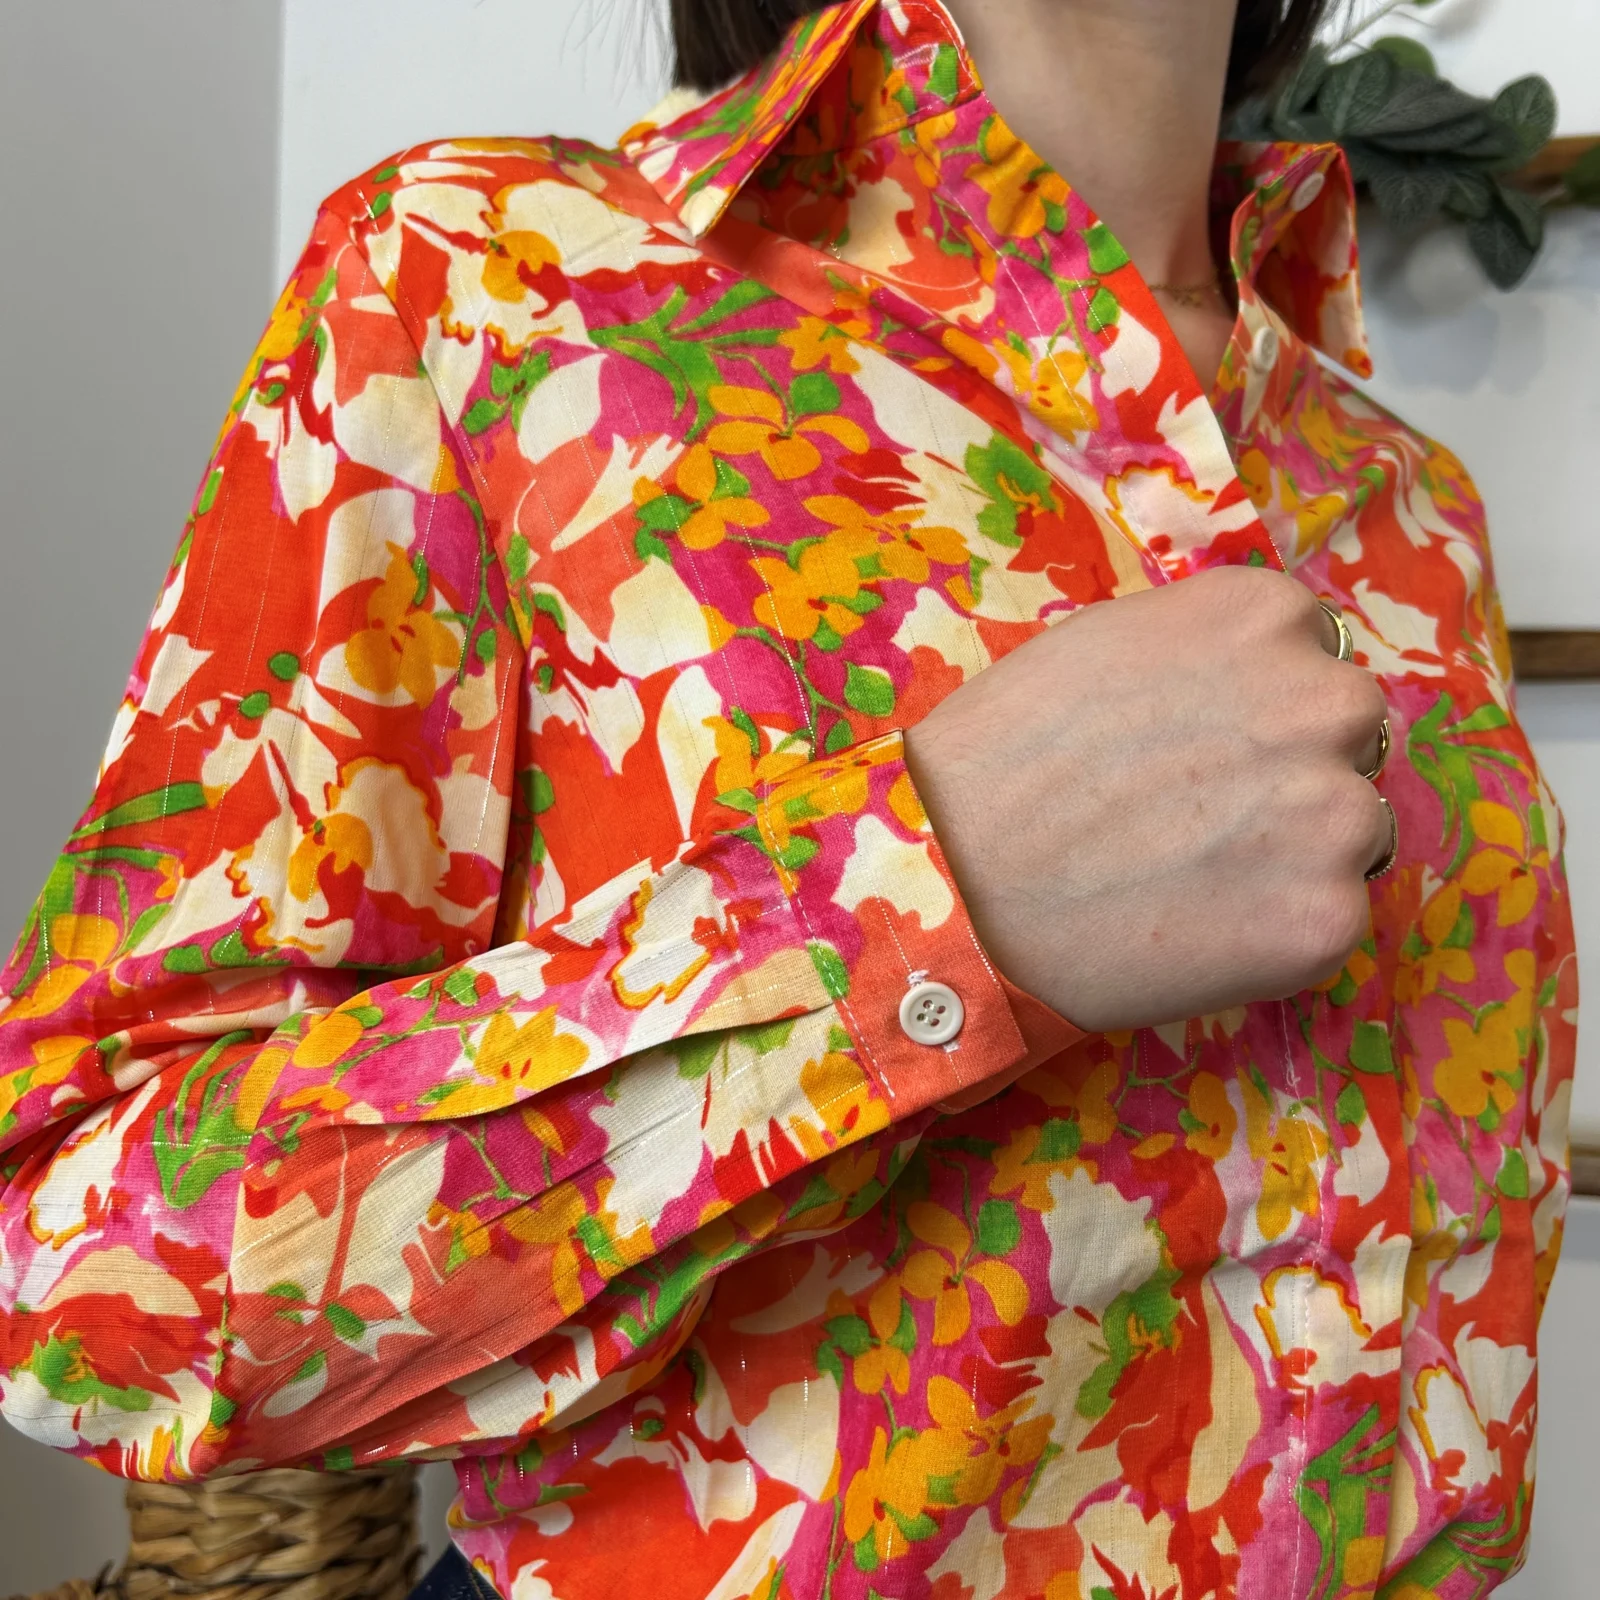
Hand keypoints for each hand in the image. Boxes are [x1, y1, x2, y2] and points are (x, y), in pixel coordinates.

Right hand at [904, 566, 1390, 1032]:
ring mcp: (1335, 812)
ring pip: (1354, 831)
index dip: (1261, 706)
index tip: (1207, 747)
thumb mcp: (1106, 646)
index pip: (1314, 654)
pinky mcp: (1326, 919)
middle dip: (1294, 771)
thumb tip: (1247, 688)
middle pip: (1351, 736)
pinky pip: (1330, 920)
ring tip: (1193, 881)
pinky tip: (1195, 932)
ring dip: (1296, 852)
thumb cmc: (999, 757)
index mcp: (1264, 615)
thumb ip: (1202, 654)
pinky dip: (1275, 932)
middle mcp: (1324, 699)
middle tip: (1201, 819)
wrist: (950, 878)